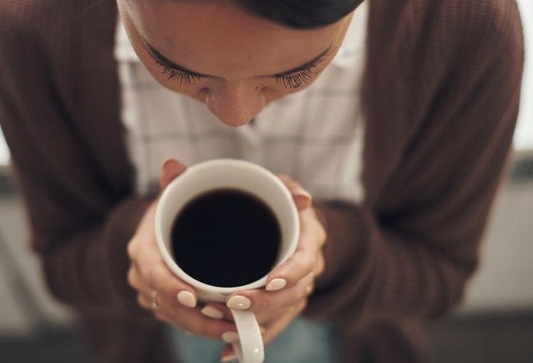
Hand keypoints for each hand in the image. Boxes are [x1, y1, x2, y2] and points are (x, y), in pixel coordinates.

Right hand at [126, 159, 237, 338]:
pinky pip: (176, 320)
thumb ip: (176, 180)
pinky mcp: (161, 303)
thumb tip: (172, 164)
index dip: (169, 286)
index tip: (192, 297)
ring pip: (172, 317)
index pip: (152, 272)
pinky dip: (197, 326)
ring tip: (233, 329)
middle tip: (228, 322)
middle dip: (195, 318)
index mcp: (142, 249)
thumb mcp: (173, 194)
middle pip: (165, 304)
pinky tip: (224, 329)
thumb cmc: (170, 210)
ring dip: (201, 327)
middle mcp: (141, 275)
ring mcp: (150, 292)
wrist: (157, 229)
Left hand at [216, 175, 326, 358]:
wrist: (289, 218)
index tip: (269, 282)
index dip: (290, 273)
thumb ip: (285, 187)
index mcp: (309, 237)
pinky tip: (231, 352)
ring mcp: (298, 286)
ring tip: (223, 324)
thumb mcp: (282, 186)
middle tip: (232, 302)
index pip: (306, 260)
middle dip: (263, 303)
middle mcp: (308, 265)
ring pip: (282, 314)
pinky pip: (274, 326)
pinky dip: (254, 340)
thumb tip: (302, 197)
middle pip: (292, 294)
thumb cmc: (278, 199)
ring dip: (254, 322)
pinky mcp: (286, 302)